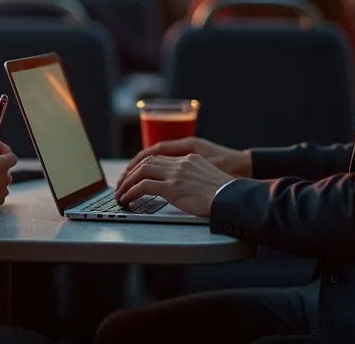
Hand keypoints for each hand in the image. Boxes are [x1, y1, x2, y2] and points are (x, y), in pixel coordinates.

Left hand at [116, 137, 250, 189]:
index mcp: (190, 158)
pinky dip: (131, 192)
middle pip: (147, 161)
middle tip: (122, 183)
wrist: (234, 197)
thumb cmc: (227, 194)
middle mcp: (181, 163)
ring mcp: (176, 174)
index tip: (135, 172)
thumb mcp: (210, 179)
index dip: (144, 164)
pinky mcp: (172, 187)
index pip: (159, 156)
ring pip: (141, 172)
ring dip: (127, 183)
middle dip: (131, 172)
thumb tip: (187, 189)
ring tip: (120, 193)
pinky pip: (143, 186)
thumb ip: (195, 178)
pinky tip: (126, 199)